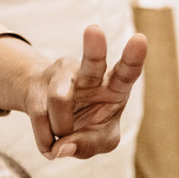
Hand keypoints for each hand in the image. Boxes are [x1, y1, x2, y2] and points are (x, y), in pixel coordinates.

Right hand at [22, 25, 146, 160]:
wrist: (54, 116)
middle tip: (94, 30)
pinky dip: (46, 140)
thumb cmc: (88, 124)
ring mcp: (62, 78)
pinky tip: (50, 146)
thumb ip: (89, 145)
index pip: (127, 72)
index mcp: (115, 87)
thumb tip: (61, 147)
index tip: (139, 39)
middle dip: (94, 48)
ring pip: (59, 98)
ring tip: (63, 141)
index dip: (133, 58)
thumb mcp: (100, 140)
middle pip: (93, 62)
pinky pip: (41, 117)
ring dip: (62, 129)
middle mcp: (90, 76)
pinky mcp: (38, 87)